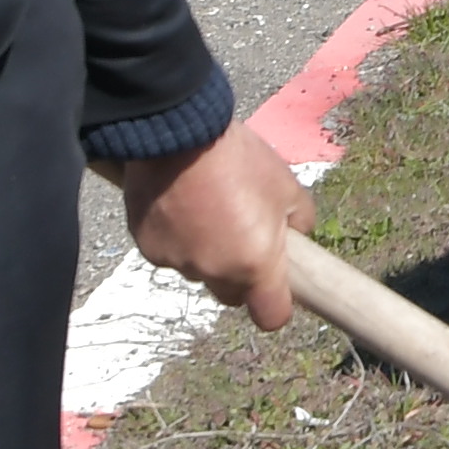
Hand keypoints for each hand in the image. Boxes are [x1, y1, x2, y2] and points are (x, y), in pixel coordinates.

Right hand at [113, 123, 313, 336]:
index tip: (276, 285)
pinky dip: (176, 236)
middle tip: (241, 234)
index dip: (275, 303)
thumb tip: (296, 238)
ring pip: (198, 270)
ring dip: (205, 251)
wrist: (179, 131)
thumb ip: (300, 222)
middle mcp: (214, 271)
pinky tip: (179, 202)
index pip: (271, 316)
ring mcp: (177, 261)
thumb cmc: (239, 159)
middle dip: (239, 275)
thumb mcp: (287, 186)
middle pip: (231, 295)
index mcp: (256, 264)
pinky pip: (169, 252)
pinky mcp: (148, 246)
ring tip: (206, 207)